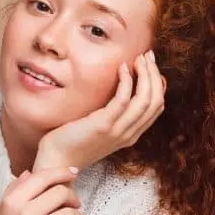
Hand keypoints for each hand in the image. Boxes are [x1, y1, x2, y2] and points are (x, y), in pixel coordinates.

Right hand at [0, 167, 84, 214]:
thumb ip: (12, 192)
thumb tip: (28, 172)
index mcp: (11, 203)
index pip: (42, 178)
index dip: (62, 172)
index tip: (73, 173)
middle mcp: (24, 214)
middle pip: (61, 192)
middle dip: (73, 197)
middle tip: (74, 204)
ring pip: (71, 212)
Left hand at [34, 50, 165, 170]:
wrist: (56, 159)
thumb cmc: (73, 140)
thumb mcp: (100, 126)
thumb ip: (113, 112)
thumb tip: (119, 86)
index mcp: (131, 135)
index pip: (156, 107)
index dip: (158, 83)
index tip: (149, 64)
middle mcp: (129, 135)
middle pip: (155, 102)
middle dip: (154, 75)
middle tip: (147, 55)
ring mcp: (118, 132)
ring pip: (145, 100)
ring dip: (145, 75)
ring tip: (139, 58)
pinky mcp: (103, 126)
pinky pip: (123, 100)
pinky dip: (126, 81)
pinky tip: (122, 67)